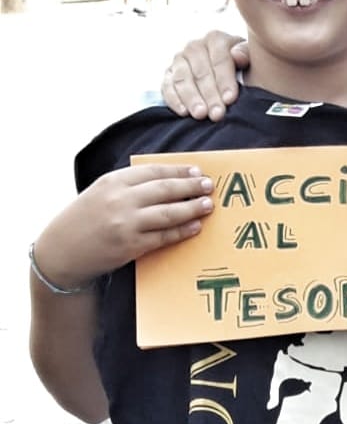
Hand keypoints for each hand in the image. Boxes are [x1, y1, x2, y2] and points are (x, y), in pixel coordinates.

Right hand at [34, 165, 213, 288]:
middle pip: (165, 190)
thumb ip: (130, 184)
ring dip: (192, 208)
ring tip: (208, 205)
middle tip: (209, 186)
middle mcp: (119, 200)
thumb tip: (171, 178)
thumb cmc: (85, 218)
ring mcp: (126, 224)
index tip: (197, 171)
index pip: (154, 171)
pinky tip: (196, 226)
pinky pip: (164, 236)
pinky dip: (182, 231)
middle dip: (191, 187)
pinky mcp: (131, 246)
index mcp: (112, 181)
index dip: (179, 170)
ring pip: (168, 213)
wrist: (61, 252)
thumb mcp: (101, 192)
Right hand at [162, 32, 249, 120]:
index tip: (230, 99)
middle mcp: (195, 46)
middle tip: (217, 114)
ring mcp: (180, 59)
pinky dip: (174, 99)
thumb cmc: (242, 65)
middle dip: (210, 95)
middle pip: (201, 72)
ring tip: (200, 115)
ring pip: (182, 79)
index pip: (220, 59)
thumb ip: (246, 54)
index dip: (224, 80)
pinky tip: (183, 112)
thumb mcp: (250, 58)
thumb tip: (238, 56)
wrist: (228, 71)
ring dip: (191, 98)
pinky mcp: (169, 74)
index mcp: (216, 39)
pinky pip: (167, 86)